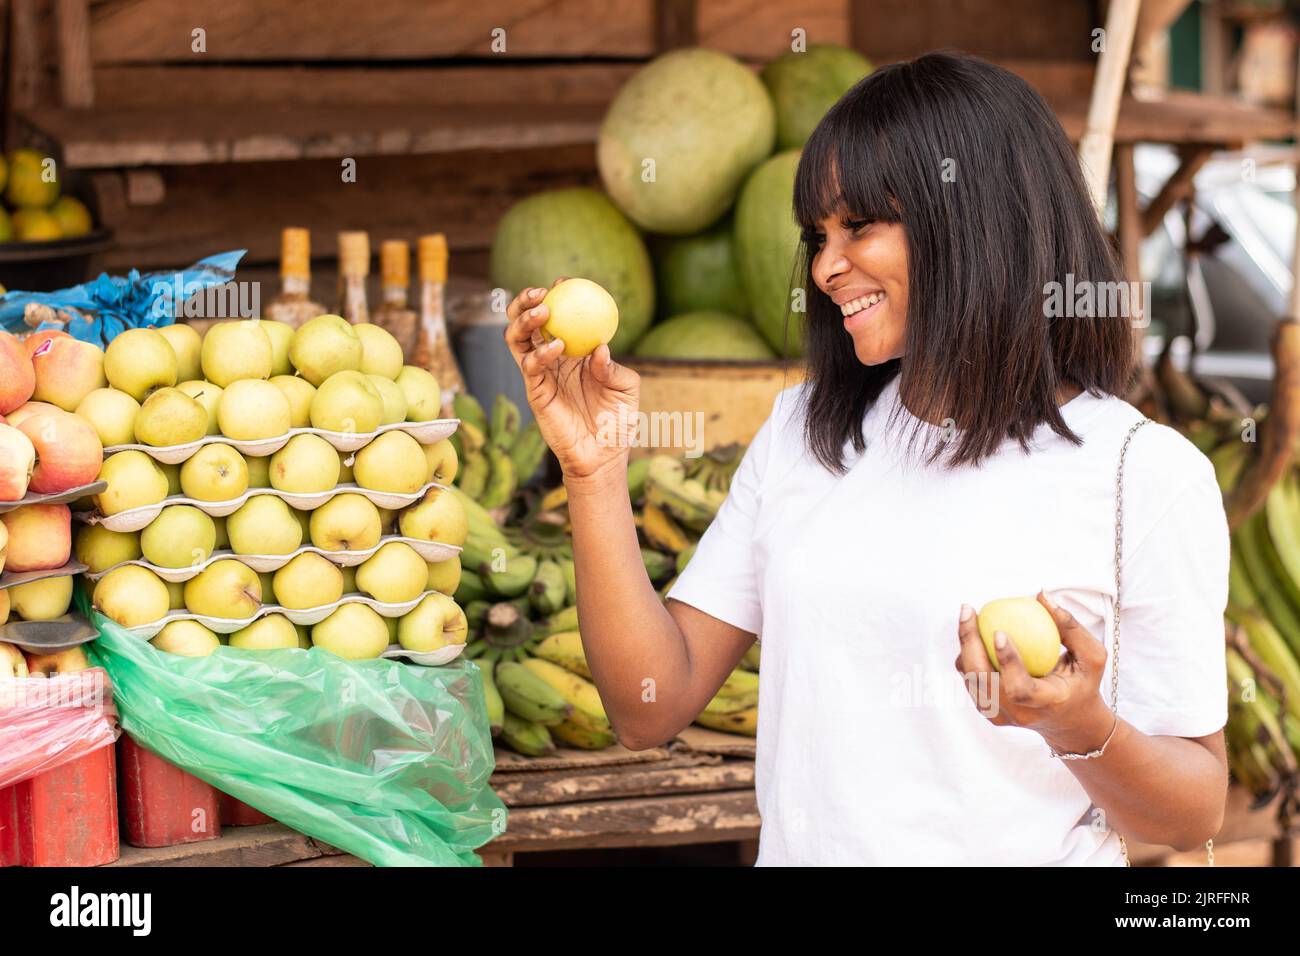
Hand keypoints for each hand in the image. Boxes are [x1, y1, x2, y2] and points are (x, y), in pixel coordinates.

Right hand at [503, 282, 639, 484]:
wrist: (603, 456)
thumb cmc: (618, 422)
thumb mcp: (627, 389)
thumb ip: (615, 367)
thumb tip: (599, 348)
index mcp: (573, 352)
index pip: (559, 317)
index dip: (557, 295)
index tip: (565, 281)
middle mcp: (552, 359)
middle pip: (526, 322)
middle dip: (525, 301)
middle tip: (541, 292)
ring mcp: (540, 375)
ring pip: (517, 339)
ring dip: (524, 320)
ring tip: (543, 311)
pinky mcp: (535, 392)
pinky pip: (529, 366)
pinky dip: (539, 353)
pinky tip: (558, 348)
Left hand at [954, 591, 1116, 754]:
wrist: (1069, 722)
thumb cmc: (1082, 682)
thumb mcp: (1092, 657)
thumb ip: (1071, 627)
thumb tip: (1042, 595)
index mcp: (1048, 703)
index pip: (1021, 689)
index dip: (1007, 663)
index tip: (999, 633)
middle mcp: (1020, 714)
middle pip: (983, 682)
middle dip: (970, 644)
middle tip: (968, 611)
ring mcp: (1000, 716)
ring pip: (971, 679)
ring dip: (965, 645)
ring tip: (968, 615)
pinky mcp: (989, 711)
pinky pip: (970, 679)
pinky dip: (968, 654)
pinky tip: (972, 630)